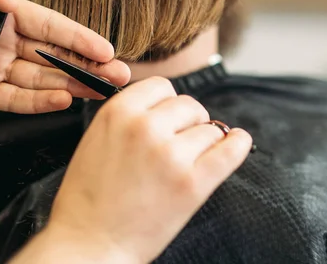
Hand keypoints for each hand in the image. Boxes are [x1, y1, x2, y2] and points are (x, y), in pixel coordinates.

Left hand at [0, 0, 129, 113]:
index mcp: (3, 14)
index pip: (49, 26)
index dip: (78, 37)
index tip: (106, 48)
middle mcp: (6, 43)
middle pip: (55, 55)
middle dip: (88, 65)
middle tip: (120, 75)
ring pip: (43, 79)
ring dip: (73, 84)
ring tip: (102, 91)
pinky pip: (16, 100)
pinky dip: (40, 101)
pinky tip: (64, 100)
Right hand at [26, 77, 251, 262]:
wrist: (89, 241)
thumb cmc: (88, 197)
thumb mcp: (95, 139)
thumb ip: (127, 118)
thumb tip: (164, 108)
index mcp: (117, 112)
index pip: (161, 86)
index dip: (166, 102)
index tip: (168, 117)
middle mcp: (145, 127)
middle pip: (189, 104)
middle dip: (188, 121)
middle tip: (180, 142)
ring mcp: (171, 154)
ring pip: (209, 128)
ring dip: (204, 141)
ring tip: (191, 159)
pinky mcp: (193, 183)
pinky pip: (230, 151)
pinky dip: (238, 144)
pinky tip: (237, 142)